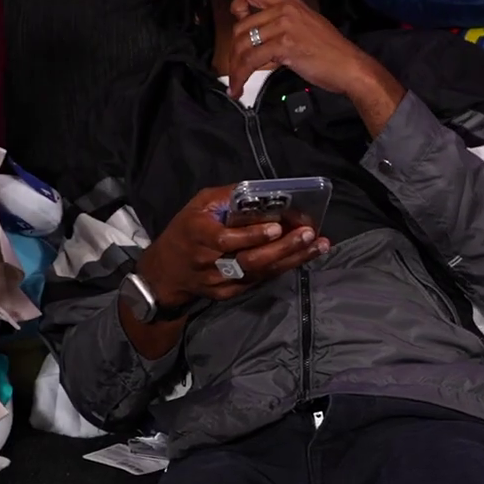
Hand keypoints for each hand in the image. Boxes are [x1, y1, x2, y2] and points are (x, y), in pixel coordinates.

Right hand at [137, 184, 327, 307]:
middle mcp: (209, 261)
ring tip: (317, 246)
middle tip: (309, 235)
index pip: (227, 240)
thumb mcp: (199, 204)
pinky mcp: (228, 293)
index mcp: (199, 235)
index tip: (277, 227)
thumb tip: (261, 190)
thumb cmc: (186, 230)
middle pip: (250, 260)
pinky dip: (282, 269)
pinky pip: (259, 281)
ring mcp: (219, 282)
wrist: (166, 273)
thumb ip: (228, 197)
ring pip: (259, 273)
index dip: (253, 235)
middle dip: (283, 248)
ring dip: (291, 260)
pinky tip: (302, 257)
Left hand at [227, 0, 399, 102]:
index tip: (239, 30)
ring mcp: (284, 26)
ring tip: (235, 84)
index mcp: (288, 2)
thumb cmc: (330, 52)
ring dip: (234, 68)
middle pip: (241, 25)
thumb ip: (281, 28)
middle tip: (236, 68)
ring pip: (243, 44)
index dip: (236, 9)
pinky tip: (239, 88)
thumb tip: (257, 44)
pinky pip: (251, 60)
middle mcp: (284, 9)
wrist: (349, 66)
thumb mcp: (305, 28)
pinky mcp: (284, 45)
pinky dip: (241, 77)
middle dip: (234, 51)